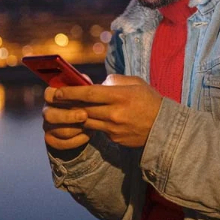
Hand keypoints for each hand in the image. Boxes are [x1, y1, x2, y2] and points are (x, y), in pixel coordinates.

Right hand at [42, 72, 94, 150]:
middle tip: (84, 115)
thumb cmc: (84, 102)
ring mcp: (48, 127)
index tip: (73, 97)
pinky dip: (77, 140)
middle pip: (50, 115)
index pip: (49, 94)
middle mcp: (47, 111)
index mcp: (52, 96)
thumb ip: (84, 85)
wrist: (82, 122)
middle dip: (68, 116)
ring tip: (90, 126)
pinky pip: (63, 143)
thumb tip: (85, 80)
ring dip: (76, 129)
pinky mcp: (52, 140)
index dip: (60, 96)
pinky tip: (87, 135)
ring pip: (59, 131)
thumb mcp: (85, 91)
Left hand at [44, 74, 162, 147]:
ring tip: (69, 108)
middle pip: (84, 109)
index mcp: (120, 96)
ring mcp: (114, 128)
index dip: (70, 92)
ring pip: (87, 121)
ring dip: (77, 115)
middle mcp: (115, 113)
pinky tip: (89, 118)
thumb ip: (115, 81)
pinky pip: (98, 130)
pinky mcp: (115, 138)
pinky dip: (92, 123)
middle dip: (67, 104)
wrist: (164, 127)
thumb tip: (98, 83)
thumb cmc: (150, 100)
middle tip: (54, 100)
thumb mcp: (136, 83)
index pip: (89, 93)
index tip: (58, 91)